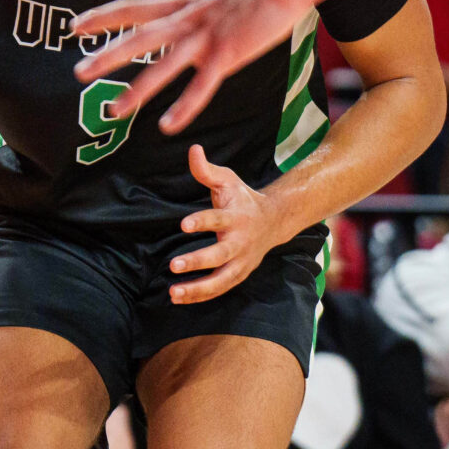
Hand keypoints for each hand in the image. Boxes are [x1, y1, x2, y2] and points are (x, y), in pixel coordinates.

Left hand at [73, 0, 307, 135]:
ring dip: (136, 90)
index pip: (134, 9)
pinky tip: (167, 126)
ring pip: (162, 66)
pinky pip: (202, 86)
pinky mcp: (229, 53)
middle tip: (78, 73)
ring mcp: (207, 37)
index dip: (103, 18)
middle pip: (139, 38)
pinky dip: (184, 106)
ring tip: (113, 110)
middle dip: (106, 56)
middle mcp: (189, 20)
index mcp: (185, 2)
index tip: (76, 27)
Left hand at [169, 146, 287, 304]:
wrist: (275, 221)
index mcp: (237, 217)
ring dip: (198, 289)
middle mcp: (241, 242)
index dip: (202, 221)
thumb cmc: (244, 199)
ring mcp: (242, 261)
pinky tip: (179, 298)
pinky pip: (220, 289)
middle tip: (174, 265)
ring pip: (221, 280)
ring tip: (173, 292)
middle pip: (220, 256)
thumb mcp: (228, 180)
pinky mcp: (239, 274)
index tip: (184, 224)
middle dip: (197, 261)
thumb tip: (193, 150)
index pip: (218, 219)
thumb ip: (207, 170)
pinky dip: (200, 296)